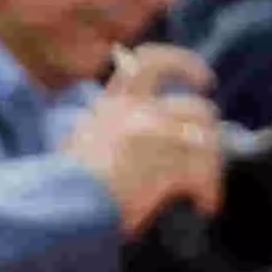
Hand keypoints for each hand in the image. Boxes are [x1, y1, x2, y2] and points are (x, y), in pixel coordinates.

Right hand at [68, 51, 223, 238]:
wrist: (59, 209)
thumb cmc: (66, 185)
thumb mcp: (80, 141)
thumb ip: (110, 127)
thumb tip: (152, 131)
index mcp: (111, 103)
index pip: (150, 62)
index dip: (184, 64)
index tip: (204, 79)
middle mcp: (135, 112)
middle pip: (197, 108)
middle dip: (210, 134)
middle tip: (211, 155)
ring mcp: (154, 136)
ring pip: (209, 140)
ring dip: (211, 167)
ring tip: (205, 192)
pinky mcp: (167, 164)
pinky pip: (204, 172)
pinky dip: (209, 189)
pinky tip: (204, 205)